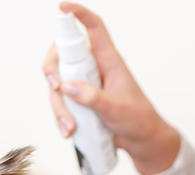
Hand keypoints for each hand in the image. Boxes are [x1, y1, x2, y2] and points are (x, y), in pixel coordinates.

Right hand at [44, 2, 180, 174]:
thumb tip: (67, 87)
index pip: (94, 28)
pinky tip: (68, 131)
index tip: (63, 7)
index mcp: (109, 60)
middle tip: (56, 88)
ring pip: (58, 83)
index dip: (79, 14)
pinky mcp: (80, 101)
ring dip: (58, 106)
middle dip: (52, 71)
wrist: (142, 141)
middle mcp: (94, 68)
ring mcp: (84, 84)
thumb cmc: (138, 119)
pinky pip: (61, 102)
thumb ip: (93, 98)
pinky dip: (61, 117)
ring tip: (70, 127)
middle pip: (63, 56)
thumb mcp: (116, 109)